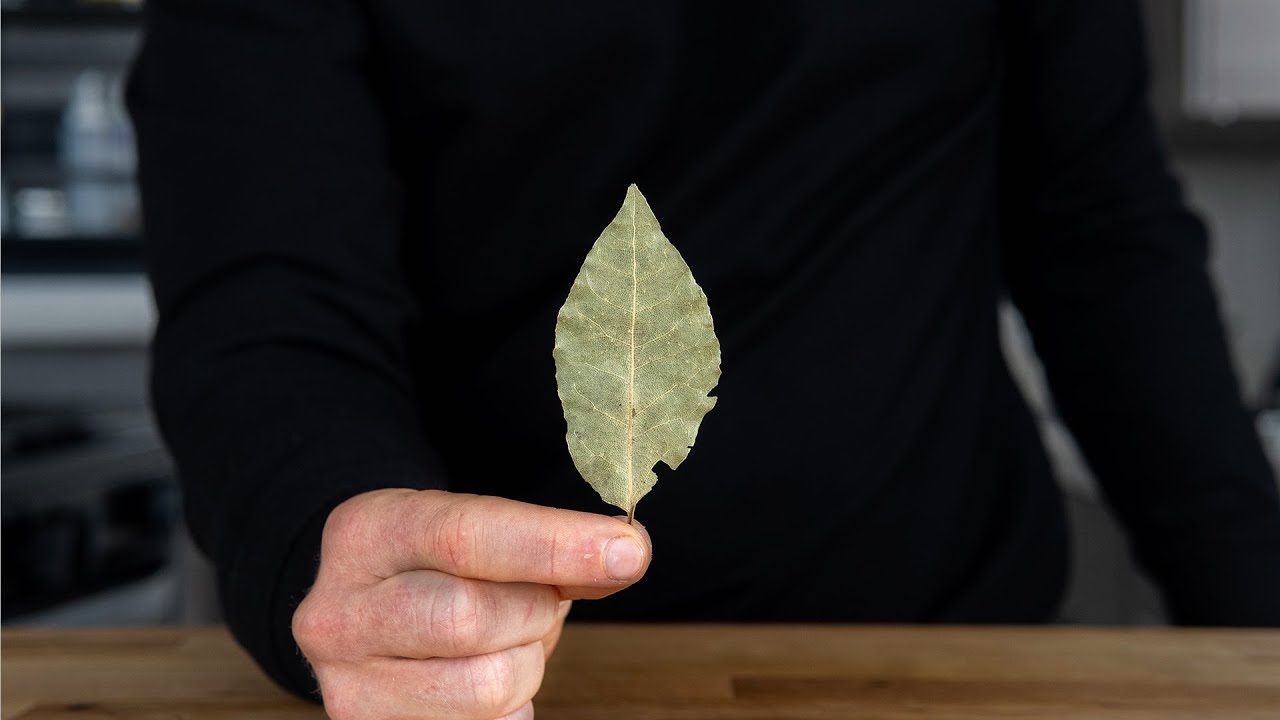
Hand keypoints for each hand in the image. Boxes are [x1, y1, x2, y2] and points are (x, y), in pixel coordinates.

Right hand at [292, 488, 649, 719]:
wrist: (367, 618)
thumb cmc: (441, 571)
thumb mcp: (483, 535)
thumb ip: (552, 547)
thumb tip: (624, 557)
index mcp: (368, 533)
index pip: (466, 536)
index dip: (554, 545)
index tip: (629, 551)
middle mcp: (341, 612)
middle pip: (474, 618)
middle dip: (534, 612)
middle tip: (533, 604)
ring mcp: (349, 686)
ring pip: (488, 687)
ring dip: (525, 665)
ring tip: (503, 643)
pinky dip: (511, 707)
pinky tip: (483, 677)